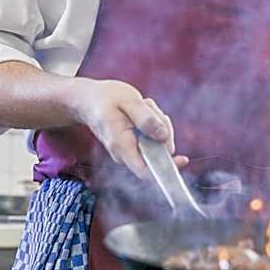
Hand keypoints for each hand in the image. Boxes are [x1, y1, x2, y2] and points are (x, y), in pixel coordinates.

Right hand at [69, 78, 188, 177]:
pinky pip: (151, 141)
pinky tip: (142, 111)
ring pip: (157, 146)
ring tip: (143, 106)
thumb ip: (146, 119)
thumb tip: (164, 136)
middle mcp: (123, 154)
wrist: (87, 99)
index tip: (182, 159)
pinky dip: (153, 126)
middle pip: (157, 155)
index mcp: (121, 145)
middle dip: (163, 132)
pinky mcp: (133, 146)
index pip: (146, 171)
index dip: (166, 168)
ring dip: (158, 125)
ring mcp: (128, 151)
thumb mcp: (129, 101)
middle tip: (151, 109)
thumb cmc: (104, 98)